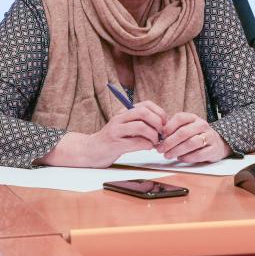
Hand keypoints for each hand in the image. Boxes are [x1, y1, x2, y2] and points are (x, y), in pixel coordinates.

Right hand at [38, 100, 166, 167]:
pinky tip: (148, 147)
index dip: (159, 112)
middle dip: (157, 123)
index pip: (146, 105)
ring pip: (141, 127)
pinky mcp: (115, 144)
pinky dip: (146, 145)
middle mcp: (119, 118)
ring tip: (155, 142)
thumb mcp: (125, 126)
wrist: (90, 151)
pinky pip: (136, 142)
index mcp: (124, 112)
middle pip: (144, 113)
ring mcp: (116, 131)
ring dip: (153, 135)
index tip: (164, 123)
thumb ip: (139, 123)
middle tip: (161, 133)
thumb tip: (162, 125)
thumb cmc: (112, 140)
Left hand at [157, 112, 229, 162]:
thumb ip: (173, 130)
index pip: (180, 118)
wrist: (217, 143)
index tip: (160, 136)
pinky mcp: (213, 149)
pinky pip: (199, 154)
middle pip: (184, 132)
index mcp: (193, 118)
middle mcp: (202, 125)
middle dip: (169, 142)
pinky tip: (180, 158)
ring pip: (191, 143)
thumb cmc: (196, 136)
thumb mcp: (186, 128)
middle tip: (160, 149)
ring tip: (168, 155)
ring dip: (177, 150)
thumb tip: (157, 137)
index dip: (168, 127)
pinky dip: (188, 157)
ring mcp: (209, 136)